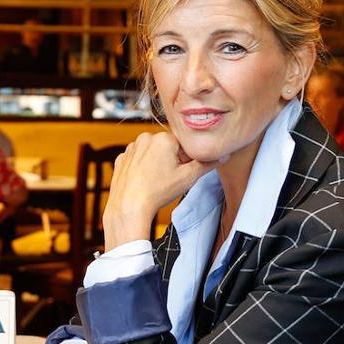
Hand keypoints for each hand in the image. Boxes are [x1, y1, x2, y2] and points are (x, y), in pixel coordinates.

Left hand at [102, 132, 216, 247]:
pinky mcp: (121, 158)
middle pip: (167, 146)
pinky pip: (137, 159)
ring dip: (156, 162)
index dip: (186, 159)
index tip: (182, 171)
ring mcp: (131, 148)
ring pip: (152, 152)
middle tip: (169, 177)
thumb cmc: (157, 192)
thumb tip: (221, 156)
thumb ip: (207, 164)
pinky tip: (144, 180)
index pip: (183, 144)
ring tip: (156, 180)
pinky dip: (142, 167)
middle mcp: (145, 138)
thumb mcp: (188, 177)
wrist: (129, 205)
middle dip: (172, 159)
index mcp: (163, 138)